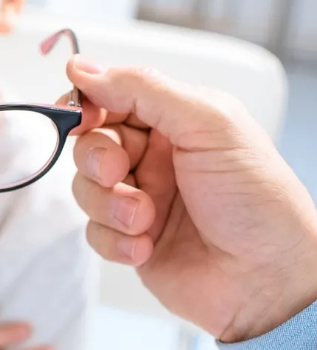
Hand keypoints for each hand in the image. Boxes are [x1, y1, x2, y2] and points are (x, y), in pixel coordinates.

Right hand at [68, 58, 316, 341]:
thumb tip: (83, 68)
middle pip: (89, 143)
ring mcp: (140, 198)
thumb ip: (143, 89)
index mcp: (175, 120)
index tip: (78, 116)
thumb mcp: (209, 124)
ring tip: (145, 219)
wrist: (271, 281)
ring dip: (109, 205)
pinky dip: (114, 241)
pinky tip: (145, 247)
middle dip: (97, 160)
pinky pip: (93, 232)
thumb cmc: (258, 201)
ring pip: (85, 189)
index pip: (111, 98)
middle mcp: (154, 157)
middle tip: (119, 173)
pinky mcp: (130, 239)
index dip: (87, 105)